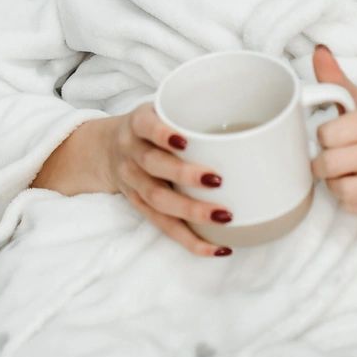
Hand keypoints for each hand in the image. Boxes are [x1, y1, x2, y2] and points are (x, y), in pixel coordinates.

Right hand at [35, 104, 231, 258]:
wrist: (105, 149)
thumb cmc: (149, 128)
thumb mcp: (159, 109)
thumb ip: (190, 114)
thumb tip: (251, 122)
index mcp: (137, 124)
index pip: (145, 126)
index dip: (162, 134)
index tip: (185, 141)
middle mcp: (131, 153)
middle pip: (152, 165)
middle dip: (183, 175)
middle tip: (217, 180)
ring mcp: (133, 182)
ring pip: (157, 200)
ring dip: (191, 211)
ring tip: (223, 216)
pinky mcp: (140, 206)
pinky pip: (163, 226)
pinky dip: (190, 239)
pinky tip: (215, 247)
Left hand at [312, 46, 356, 217]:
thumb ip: (338, 82)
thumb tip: (318, 52)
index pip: (328, 134)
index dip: (322, 138)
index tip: (331, 138)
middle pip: (332, 163)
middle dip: (323, 164)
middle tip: (331, 160)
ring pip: (342, 189)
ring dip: (334, 184)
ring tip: (343, 175)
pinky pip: (354, 207)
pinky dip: (348, 201)